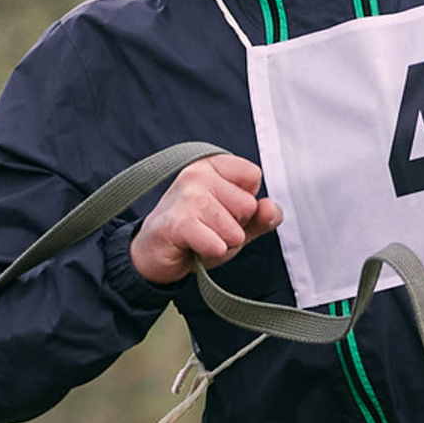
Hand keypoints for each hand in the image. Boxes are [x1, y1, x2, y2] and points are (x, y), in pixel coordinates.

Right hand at [130, 153, 281, 286]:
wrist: (153, 257)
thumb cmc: (194, 235)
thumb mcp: (235, 225)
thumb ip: (260, 217)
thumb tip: (270, 209)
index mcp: (211, 165)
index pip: (252, 175)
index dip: (244, 203)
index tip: (220, 210)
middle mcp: (197, 173)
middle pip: (247, 204)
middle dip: (233, 225)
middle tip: (207, 228)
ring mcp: (187, 196)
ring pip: (234, 229)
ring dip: (221, 242)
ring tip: (199, 237)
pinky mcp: (179, 222)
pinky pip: (218, 244)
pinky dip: (210, 252)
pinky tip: (192, 247)